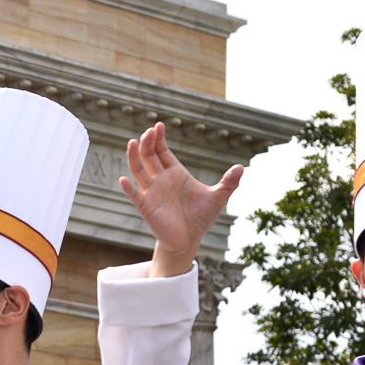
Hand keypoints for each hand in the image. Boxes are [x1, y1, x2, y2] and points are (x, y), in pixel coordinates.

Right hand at [118, 122, 243, 277]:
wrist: (189, 239)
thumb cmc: (201, 217)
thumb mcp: (218, 197)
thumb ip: (229, 182)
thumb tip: (242, 167)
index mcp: (176, 174)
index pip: (162, 152)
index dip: (159, 139)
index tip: (158, 125)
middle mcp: (161, 180)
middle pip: (149, 156)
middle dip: (147, 143)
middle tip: (148, 131)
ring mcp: (152, 192)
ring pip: (139, 171)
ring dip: (134, 157)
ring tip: (132, 142)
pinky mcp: (147, 207)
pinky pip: (135, 195)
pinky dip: (128, 188)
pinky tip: (123, 179)